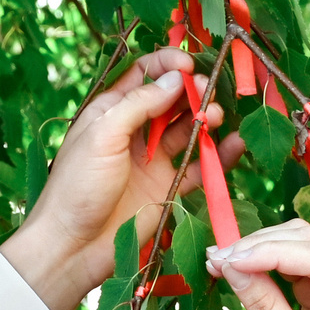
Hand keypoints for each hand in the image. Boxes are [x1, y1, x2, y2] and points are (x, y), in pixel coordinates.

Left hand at [0, 50, 238, 309]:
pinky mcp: (169, 186)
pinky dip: (219, 155)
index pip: (145, 74)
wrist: (74, 246)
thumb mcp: (102, 134)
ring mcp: (153, 159)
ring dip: (207, 117)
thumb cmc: (77, 186)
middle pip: (172, 99)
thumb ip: (139, 104)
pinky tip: (235, 144)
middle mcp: (135, 130)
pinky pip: (200, 166)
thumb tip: (176, 77)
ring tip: (217, 116)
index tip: (190, 64)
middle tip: (208, 90)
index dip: (168, 64)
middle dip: (193, 90)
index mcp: (112, 110)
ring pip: (189, 128)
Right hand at [206, 220, 309, 309]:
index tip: (228, 260)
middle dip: (260, 245)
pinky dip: (271, 257)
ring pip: (305, 242)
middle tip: (217, 258)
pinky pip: (302, 256)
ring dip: (263, 246)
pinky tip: (242, 264)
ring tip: (224, 261)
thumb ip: (263, 306)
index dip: (268, 251)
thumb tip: (230, 266)